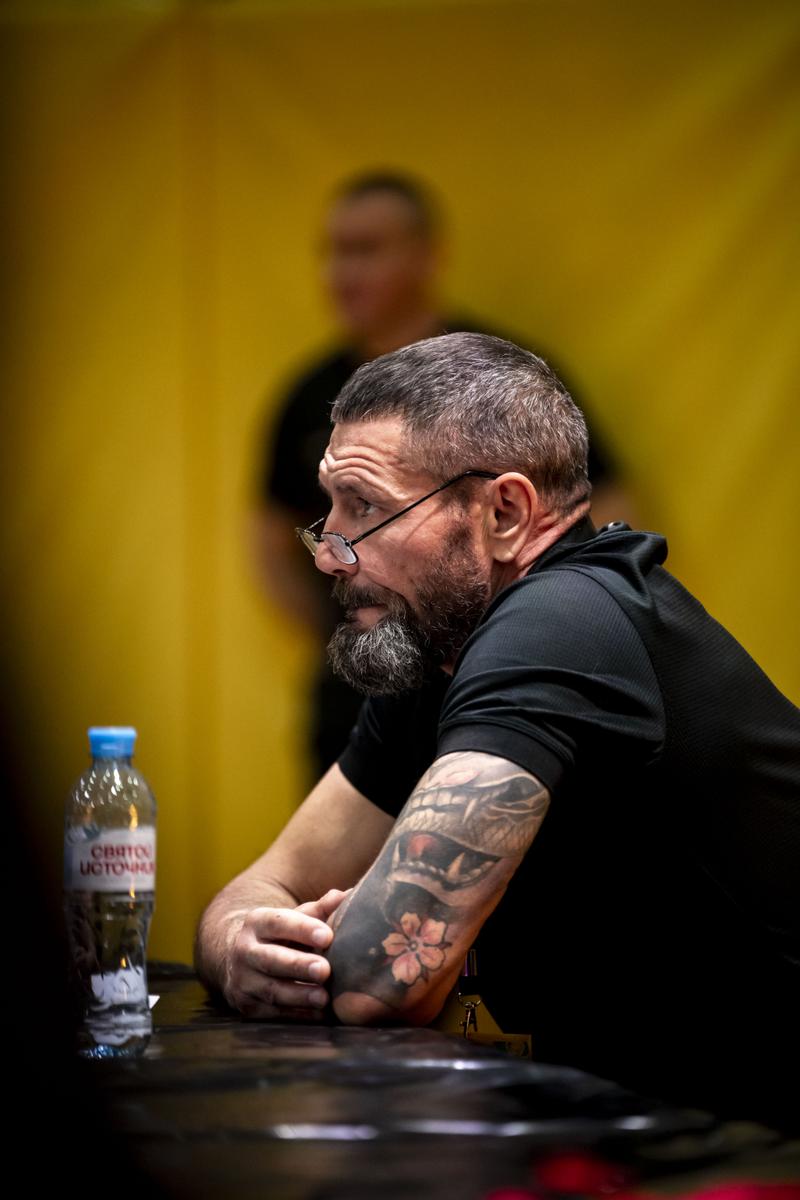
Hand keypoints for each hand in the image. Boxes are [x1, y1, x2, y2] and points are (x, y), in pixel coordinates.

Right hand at [222, 889, 349, 1019]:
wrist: (237, 958)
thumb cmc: (280, 936)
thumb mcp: (294, 918)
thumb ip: (319, 909)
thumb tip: (346, 895)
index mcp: (257, 922)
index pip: (278, 923)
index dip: (302, 929)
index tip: (327, 936)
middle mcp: (244, 950)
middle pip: (272, 959)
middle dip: (298, 965)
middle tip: (325, 970)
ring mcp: (243, 980)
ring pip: (270, 989)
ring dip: (298, 995)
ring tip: (324, 998)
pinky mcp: (246, 1006)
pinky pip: (272, 1012)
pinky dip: (295, 1014)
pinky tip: (317, 1014)